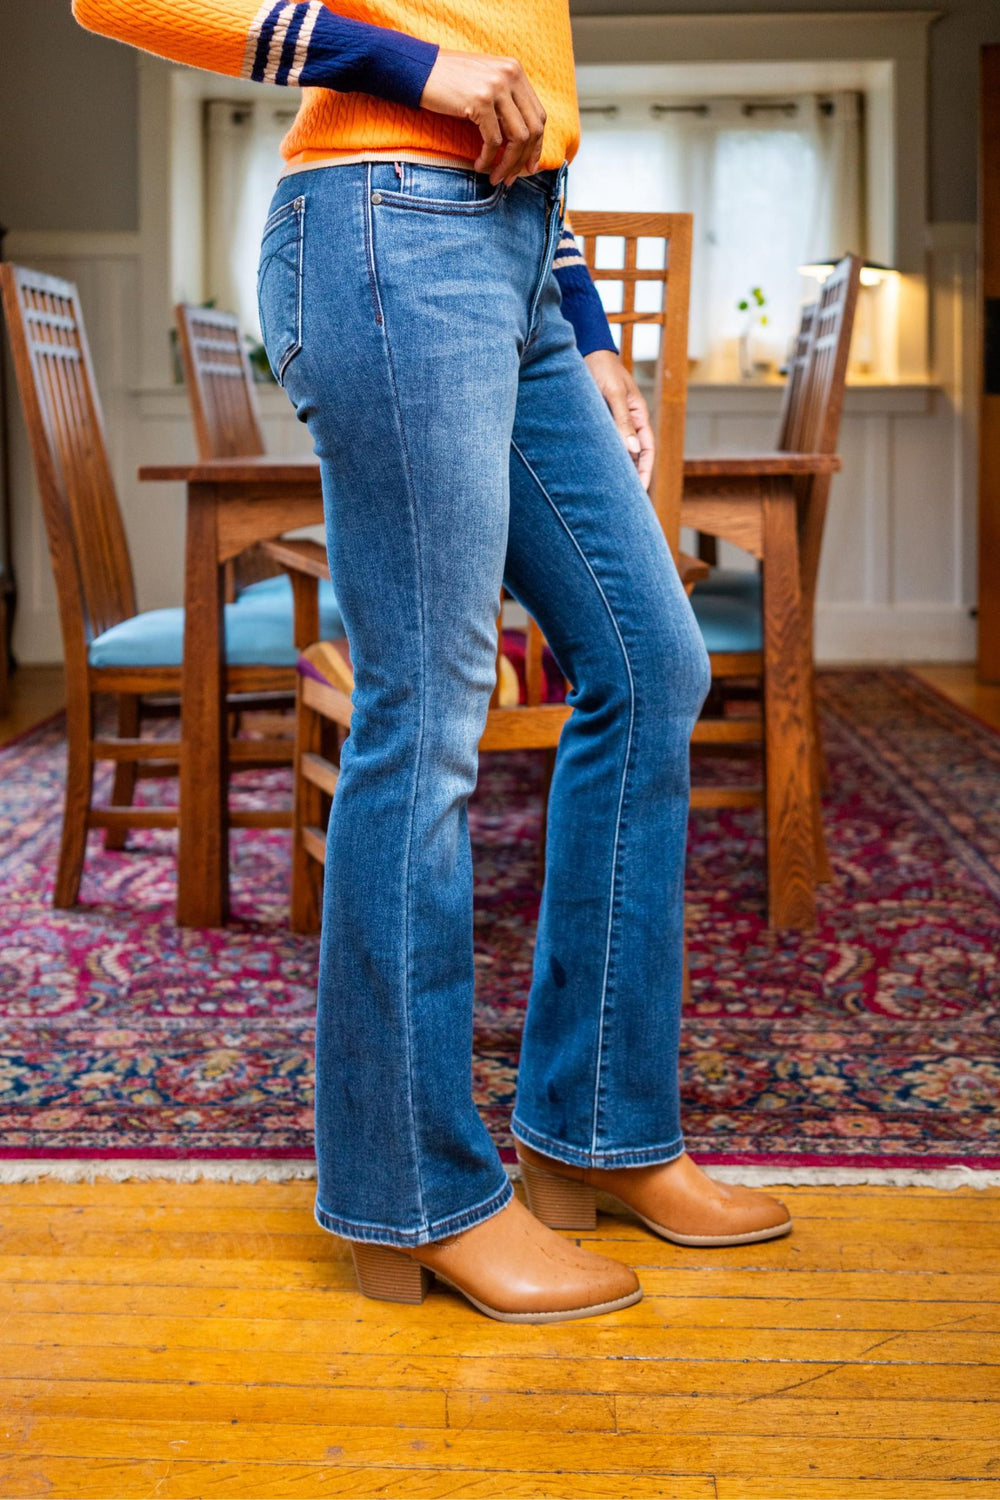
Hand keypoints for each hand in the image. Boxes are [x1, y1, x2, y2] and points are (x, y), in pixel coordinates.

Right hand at [418, 49, 545, 185]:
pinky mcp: (481, 100)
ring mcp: (497, 86)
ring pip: (517, 138)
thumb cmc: (447, 81)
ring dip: (507, 164)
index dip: (536, 146)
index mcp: (514, 70)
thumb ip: (504, 100)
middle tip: (511, 179)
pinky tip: (480, 166)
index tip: (528, 167)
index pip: (538, 115)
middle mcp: (510, 75)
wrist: (416, 69)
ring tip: (495, 178)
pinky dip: (489, 159)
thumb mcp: (483, 82)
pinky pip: (494, 141)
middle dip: (524, 160)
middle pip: (533, 129)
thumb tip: (519, 139)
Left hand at [583, 349, 654, 490]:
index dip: (645, 472)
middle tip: (624, 500)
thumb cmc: (602, 368)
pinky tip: (592, 471)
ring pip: (618, 451)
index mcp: (639, 415)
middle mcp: (628, 422)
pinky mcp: (599, 421)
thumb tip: (633, 450)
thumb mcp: (613, 394)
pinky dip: (601, 457)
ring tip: (608, 491)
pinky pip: (603, 443)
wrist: (586, 351)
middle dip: (631, 477)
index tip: (640, 491)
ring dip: (615, 469)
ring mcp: (613, 422)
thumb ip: (622, 421)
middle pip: (634, 455)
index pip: (647, 450)